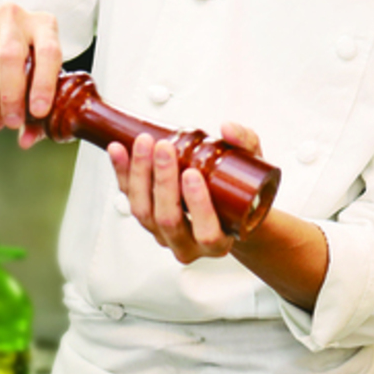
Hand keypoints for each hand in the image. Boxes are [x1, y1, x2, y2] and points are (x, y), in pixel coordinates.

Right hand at [0, 3, 60, 148]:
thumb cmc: (24, 59)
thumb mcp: (38, 75)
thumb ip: (38, 109)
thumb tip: (26, 141)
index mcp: (44, 24)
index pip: (48, 52)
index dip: (44, 85)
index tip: (39, 113)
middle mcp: (15, 18)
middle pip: (10, 58)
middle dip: (11, 97)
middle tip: (13, 123)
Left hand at [107, 123, 262, 263]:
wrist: (226, 207)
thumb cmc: (240, 193)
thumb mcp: (254, 169)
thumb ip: (246, 144)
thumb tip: (228, 129)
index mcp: (218, 242)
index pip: (206, 232)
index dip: (198, 205)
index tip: (192, 175)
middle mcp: (188, 244)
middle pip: (168, 220)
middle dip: (163, 181)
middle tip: (165, 150)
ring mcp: (162, 235)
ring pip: (143, 211)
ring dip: (140, 175)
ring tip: (145, 144)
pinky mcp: (146, 218)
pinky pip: (129, 197)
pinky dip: (122, 172)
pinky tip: (119, 150)